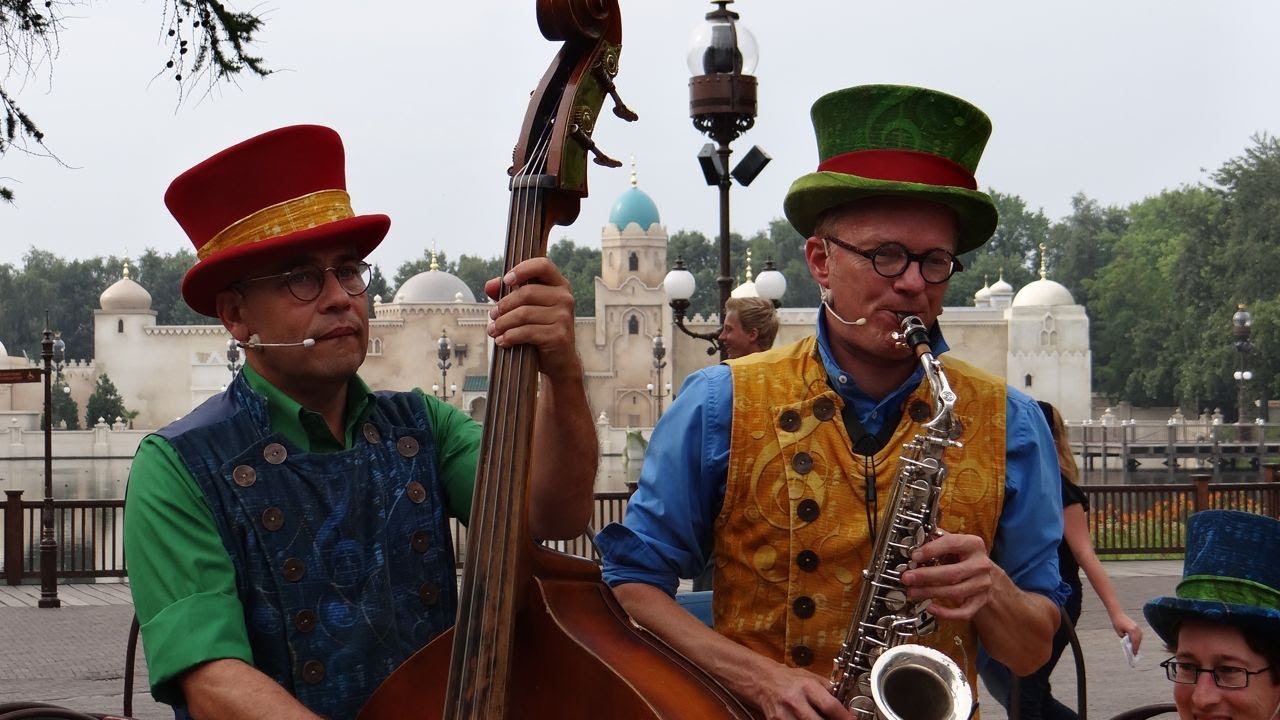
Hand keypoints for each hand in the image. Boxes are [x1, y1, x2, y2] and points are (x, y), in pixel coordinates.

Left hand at [484, 257, 581, 381]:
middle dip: (504, 305)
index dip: (523, 269)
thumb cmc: (541, 329)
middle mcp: (565, 298)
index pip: (543, 265)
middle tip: (492, 316)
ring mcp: (564, 317)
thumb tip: (490, 285)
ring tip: (493, 331)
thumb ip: (508, 294)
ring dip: (503, 323)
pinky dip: (510, 336)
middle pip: (527, 292)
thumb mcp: (526, 308)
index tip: (506, 280)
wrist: (559, 360)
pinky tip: (503, 341)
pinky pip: (527, 332)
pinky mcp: (559, 335)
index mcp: (559, 285)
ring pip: (524, 313)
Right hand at [747, 664, 852, 719]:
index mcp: (806, 687)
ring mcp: (784, 716)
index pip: (830, 706)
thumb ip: (829, 691)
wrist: (763, 681)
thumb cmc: (788, 679)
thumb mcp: (811, 677)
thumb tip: (847, 707)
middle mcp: (795, 701)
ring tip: (821, 719)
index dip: (845, 717)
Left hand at [900, 530, 993, 620]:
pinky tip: (931, 608)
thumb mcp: (950, 544)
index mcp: (973, 544)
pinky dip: (946, 613)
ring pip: (955, 592)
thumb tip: (911, 546)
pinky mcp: (981, 600)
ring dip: (930, 593)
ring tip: (913, 591)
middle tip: (907, 578)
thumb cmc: (961, 555)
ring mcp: (982, 584)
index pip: (951, 544)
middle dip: (926, 576)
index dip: (931, 550)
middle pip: (952, 573)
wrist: (980, 571)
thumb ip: (933, 542)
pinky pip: (964, 612)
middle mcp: (981, 564)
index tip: (914, 557)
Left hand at [1113, 612, 1143, 653]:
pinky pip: (1139, 634)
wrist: (1117, 614)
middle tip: (1135, 653)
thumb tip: (1129, 643)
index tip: (1134, 653)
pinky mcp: (1136, 625)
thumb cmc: (1116, 622)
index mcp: (1131, 631)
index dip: (1135, 648)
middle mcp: (1136, 629)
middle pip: (1138, 640)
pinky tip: (1136, 642)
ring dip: (1138, 642)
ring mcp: (1137, 627)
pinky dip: (1138, 638)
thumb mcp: (1119, 632)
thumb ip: (1124, 638)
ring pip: (1140, 637)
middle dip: (1137, 646)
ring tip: (1136, 648)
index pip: (1135, 642)